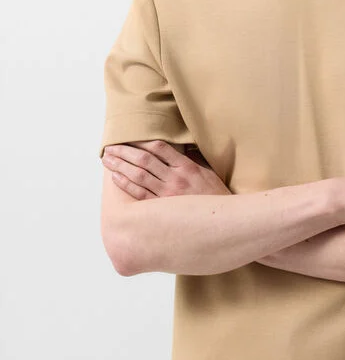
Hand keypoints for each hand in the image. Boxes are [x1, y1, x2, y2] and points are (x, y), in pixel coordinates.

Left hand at [101, 140, 230, 199]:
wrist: (223, 221)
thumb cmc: (215, 196)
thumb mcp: (208, 172)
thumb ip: (193, 159)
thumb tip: (183, 148)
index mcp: (187, 167)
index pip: (160, 148)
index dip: (141, 141)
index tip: (128, 138)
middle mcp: (175, 178)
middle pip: (144, 159)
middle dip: (124, 152)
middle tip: (110, 147)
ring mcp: (168, 194)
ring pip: (139, 175)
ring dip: (120, 166)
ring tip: (107, 160)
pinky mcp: (162, 208)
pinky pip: (140, 194)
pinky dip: (126, 184)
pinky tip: (116, 177)